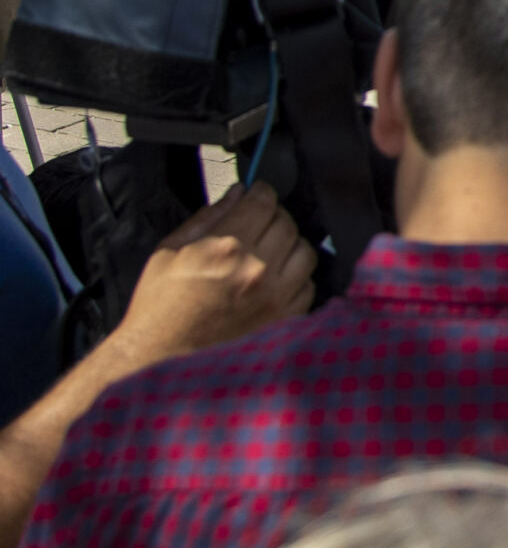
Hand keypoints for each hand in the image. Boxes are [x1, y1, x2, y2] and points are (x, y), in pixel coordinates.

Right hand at [108, 183, 317, 366]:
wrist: (159, 356)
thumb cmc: (159, 307)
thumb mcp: (169, 251)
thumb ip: (208, 217)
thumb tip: (238, 194)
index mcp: (227, 247)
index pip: (264, 202)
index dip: (263, 191)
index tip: (259, 193)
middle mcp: (258, 269)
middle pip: (287, 223)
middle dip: (274, 217)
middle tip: (260, 223)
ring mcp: (276, 296)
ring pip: (305, 252)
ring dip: (290, 246)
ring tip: (270, 252)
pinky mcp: (284, 319)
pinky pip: (308, 285)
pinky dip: (296, 277)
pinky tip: (275, 280)